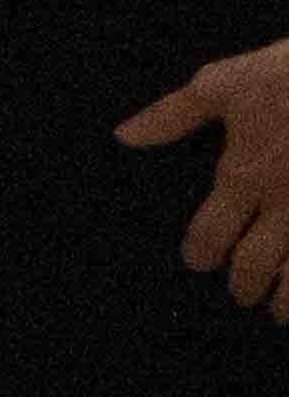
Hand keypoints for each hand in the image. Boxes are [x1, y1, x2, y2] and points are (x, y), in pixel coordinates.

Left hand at [123, 37, 288, 314]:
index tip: (197, 262)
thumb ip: (175, 115)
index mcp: (245, 176)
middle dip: (243, 283)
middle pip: (255, 263)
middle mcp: (285, 206)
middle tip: (239, 293)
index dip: (201, 251)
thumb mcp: (225, 83)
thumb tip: (124, 135)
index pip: (211, 232)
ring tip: (277, 312)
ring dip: (286, 300)